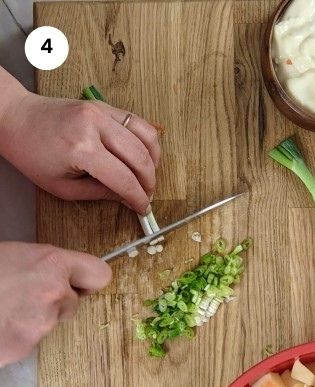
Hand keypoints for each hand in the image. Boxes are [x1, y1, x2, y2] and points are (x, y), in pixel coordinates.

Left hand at [0, 74, 159, 214]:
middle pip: (140, 157)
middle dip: (149, 182)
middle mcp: (95, 126)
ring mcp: (101, 111)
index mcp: (81, 149)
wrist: (17, 119)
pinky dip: (148, 140)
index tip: (143, 208)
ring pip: (146, 136)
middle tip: (147, 195)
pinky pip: (137, 121)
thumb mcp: (62, 187)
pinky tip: (145, 156)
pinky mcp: (104, 105)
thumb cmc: (33, 154)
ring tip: (148, 176)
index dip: (138, 197)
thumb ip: (99, 193)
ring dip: (153, 160)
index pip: (124, 178)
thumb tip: (127, 198)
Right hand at [0, 242, 111, 365]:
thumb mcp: (13, 255)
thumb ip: (44, 266)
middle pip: (74, 303)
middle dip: (56, 301)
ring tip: (4, 308)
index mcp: (51, 263)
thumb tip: (61, 275)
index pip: (99, 274)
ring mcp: (41, 323)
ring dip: (35, 318)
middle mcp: (54, 293)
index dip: (87, 280)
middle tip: (25, 296)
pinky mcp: (25, 347)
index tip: (79, 283)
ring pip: (51, 322)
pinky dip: (18, 335)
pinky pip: (31, 340)